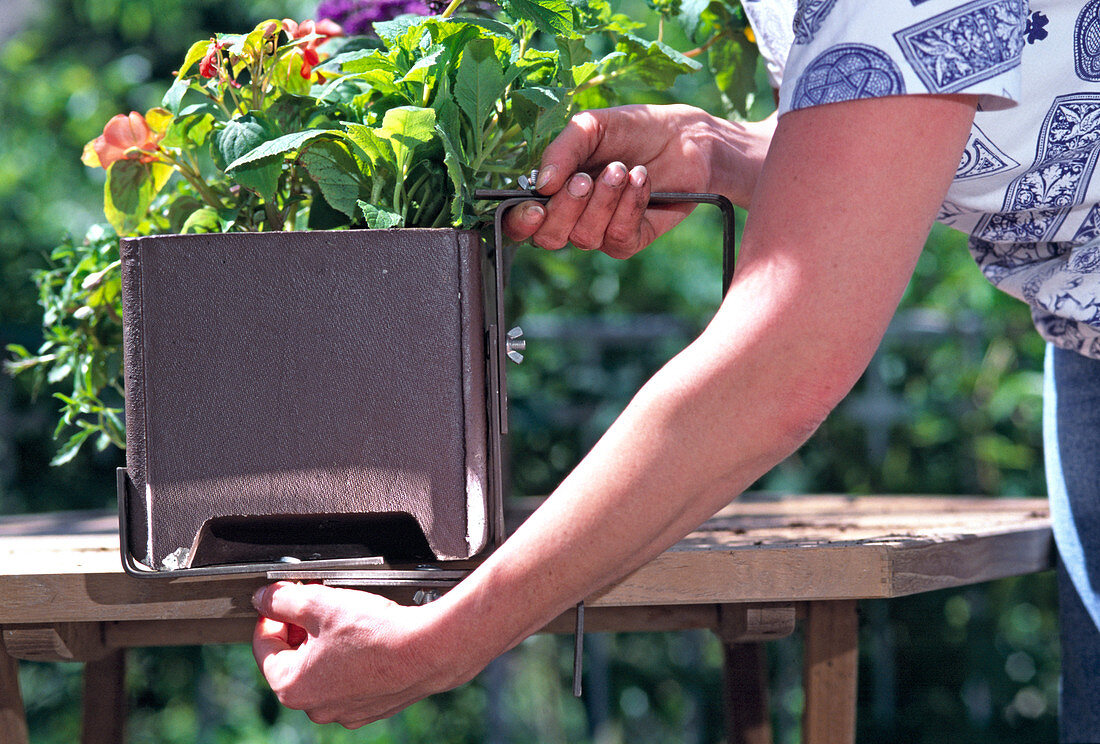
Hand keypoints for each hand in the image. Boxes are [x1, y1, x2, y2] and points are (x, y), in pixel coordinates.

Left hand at [251, 581, 476, 727]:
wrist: (429, 649)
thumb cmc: (377, 631)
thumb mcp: (320, 603)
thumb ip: (282, 600)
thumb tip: (264, 598)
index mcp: (292, 686)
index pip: (264, 645)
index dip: (272, 615)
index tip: (283, 599)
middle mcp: (316, 707)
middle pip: (294, 659)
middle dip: (302, 629)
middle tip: (318, 602)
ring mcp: (346, 711)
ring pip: (323, 670)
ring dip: (327, 644)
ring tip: (347, 617)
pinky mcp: (372, 707)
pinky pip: (350, 680)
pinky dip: (352, 659)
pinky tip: (367, 638)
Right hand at [504, 104, 773, 257]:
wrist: (687, 137)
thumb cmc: (635, 129)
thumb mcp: (593, 126)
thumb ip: (562, 150)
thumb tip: (540, 185)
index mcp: (552, 189)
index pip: (521, 220)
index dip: (520, 222)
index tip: (536, 206)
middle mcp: (571, 216)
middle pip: (548, 236)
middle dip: (567, 208)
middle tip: (587, 177)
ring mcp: (600, 231)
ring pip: (583, 237)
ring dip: (604, 200)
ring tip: (624, 169)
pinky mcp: (631, 239)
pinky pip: (617, 238)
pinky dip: (628, 206)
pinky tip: (640, 181)